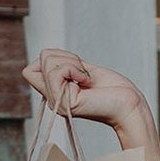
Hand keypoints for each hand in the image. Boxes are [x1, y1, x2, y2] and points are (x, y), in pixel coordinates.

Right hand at [23, 48, 146, 131]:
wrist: (129, 105)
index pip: (31, 69)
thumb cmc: (112, 89)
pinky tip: (87, 81)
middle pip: (40, 60)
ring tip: (86, 78)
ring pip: (47, 62)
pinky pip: (58, 72)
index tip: (75, 67)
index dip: (52, 59)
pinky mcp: (65, 103)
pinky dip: (75, 69)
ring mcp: (57, 103)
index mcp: (54, 92)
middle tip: (83, 73)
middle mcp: (52, 99)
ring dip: (72, 63)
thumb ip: (63, 66)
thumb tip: (45, 55)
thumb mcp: (82, 71)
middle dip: (65, 57)